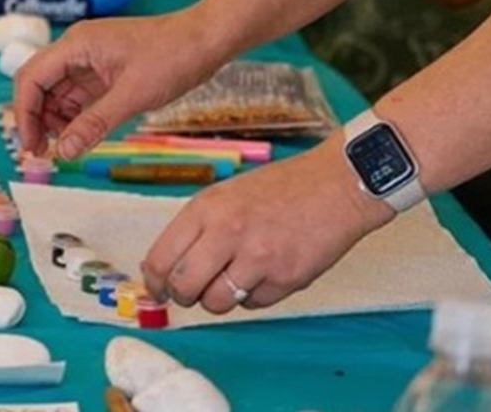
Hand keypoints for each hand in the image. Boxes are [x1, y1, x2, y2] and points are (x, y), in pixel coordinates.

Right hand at [12, 10, 225, 158]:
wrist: (206, 40)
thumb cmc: (173, 57)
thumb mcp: (132, 96)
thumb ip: (94, 123)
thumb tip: (63, 151)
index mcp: (76, 45)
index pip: (31, 78)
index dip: (24, 113)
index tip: (30, 145)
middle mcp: (77, 49)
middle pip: (39, 84)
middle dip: (35, 118)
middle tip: (41, 152)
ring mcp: (90, 59)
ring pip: (56, 91)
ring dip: (54, 119)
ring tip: (64, 147)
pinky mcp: (104, 70)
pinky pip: (77, 94)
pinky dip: (74, 115)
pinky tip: (81, 134)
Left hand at [141, 142, 392, 312]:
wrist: (336, 185)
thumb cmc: (280, 189)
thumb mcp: (225, 196)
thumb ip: (197, 228)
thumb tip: (166, 267)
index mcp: (206, 208)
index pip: (161, 258)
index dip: (154, 282)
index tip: (157, 289)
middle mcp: (227, 232)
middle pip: (184, 287)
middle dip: (183, 296)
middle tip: (191, 293)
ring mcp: (258, 257)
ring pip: (216, 303)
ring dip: (219, 299)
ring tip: (232, 279)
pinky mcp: (286, 278)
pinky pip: (253, 305)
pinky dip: (253, 296)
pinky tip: (264, 273)